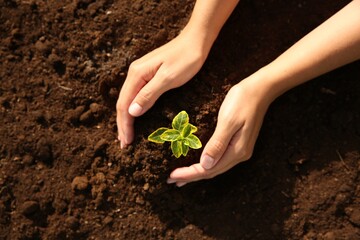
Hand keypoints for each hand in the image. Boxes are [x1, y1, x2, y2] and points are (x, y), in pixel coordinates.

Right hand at [116, 30, 209, 147]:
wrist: (196, 41)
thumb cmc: (186, 58)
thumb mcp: (169, 78)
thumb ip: (149, 94)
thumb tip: (132, 112)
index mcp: (137, 74)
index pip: (124, 104)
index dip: (124, 124)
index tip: (126, 141)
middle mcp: (135, 73)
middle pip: (123, 103)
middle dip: (122, 124)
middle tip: (124, 144)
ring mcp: (141, 74)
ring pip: (129, 99)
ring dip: (126, 118)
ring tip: (126, 135)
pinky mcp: (149, 75)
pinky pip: (136, 95)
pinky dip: (134, 109)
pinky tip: (135, 117)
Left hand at [167, 76, 270, 186]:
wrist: (260, 89)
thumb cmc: (242, 101)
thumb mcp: (227, 121)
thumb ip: (217, 143)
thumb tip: (205, 165)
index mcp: (236, 151)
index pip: (208, 170)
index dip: (189, 174)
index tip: (172, 176)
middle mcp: (239, 154)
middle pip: (212, 171)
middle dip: (191, 176)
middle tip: (171, 180)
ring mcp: (240, 149)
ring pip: (216, 167)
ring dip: (198, 172)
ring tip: (182, 177)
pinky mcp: (238, 142)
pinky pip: (219, 159)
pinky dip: (206, 164)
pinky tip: (200, 164)